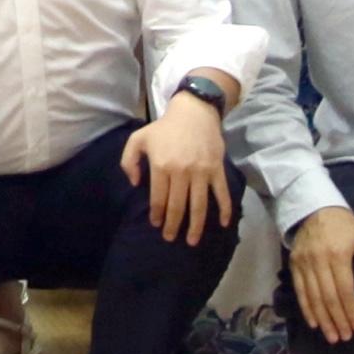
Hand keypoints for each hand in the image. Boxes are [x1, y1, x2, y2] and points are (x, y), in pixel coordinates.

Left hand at [121, 96, 234, 245]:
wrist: (193, 112)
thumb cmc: (164, 128)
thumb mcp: (138, 138)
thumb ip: (128, 161)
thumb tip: (134, 184)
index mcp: (161, 165)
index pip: (158, 199)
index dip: (157, 215)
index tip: (156, 225)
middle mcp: (181, 171)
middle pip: (177, 206)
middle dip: (173, 225)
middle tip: (170, 238)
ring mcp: (201, 172)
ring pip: (199, 205)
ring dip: (195, 226)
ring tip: (192, 241)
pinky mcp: (216, 169)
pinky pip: (221, 193)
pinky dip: (224, 210)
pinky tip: (223, 224)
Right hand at [287, 207, 353, 346]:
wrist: (315, 208)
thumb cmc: (346, 227)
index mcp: (339, 253)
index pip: (345, 289)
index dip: (351, 310)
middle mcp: (319, 260)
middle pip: (328, 297)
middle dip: (337, 320)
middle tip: (345, 337)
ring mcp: (304, 263)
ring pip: (313, 297)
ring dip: (323, 319)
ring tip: (332, 336)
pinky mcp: (294, 264)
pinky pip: (300, 291)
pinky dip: (306, 309)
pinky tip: (314, 323)